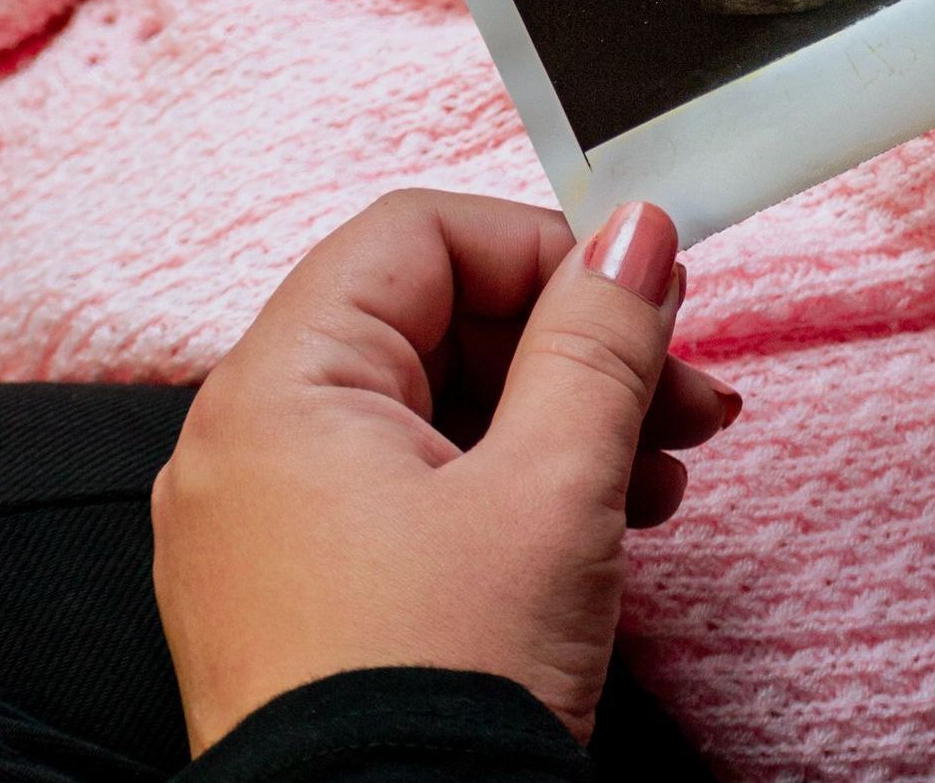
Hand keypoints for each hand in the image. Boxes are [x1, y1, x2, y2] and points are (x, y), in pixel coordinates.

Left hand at [153, 191, 738, 752]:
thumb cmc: (437, 701)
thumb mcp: (553, 487)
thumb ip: (600, 337)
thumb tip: (633, 233)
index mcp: (280, 393)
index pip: (420, 237)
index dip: (544, 249)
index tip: (639, 292)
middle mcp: (254, 446)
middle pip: (437, 319)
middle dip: (578, 346)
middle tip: (681, 386)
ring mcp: (275, 525)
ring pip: (441, 405)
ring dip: (567, 415)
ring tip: (668, 466)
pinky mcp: (312, 591)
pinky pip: (420, 486)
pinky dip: (517, 482)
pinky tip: (612, 517)